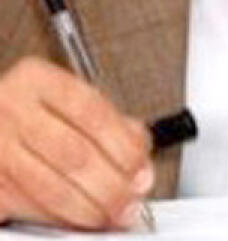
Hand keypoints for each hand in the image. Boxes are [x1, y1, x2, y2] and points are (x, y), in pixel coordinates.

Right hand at [0, 57, 153, 228]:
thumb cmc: (27, 112)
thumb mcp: (65, 100)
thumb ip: (108, 122)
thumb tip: (140, 160)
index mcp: (36, 79)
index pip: (90, 110)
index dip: (123, 145)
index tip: (141, 170)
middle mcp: (10, 108)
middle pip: (73, 154)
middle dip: (111, 186)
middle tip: (131, 203)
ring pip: (50, 188)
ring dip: (89, 209)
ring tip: (112, 216)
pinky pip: (27, 209)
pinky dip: (58, 220)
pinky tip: (78, 221)